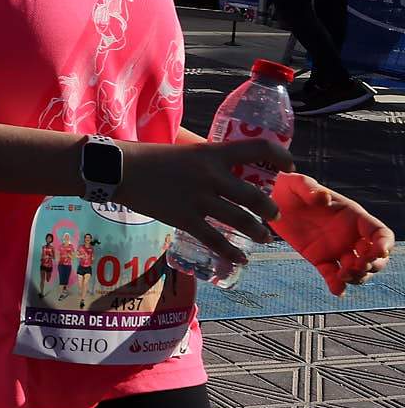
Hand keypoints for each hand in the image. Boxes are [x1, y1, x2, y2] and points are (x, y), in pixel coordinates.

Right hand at [118, 135, 292, 266]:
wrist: (118, 170)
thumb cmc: (149, 157)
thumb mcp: (184, 150)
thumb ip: (207, 161)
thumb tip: (225, 169)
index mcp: (212, 153)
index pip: (258, 148)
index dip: (280, 156)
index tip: (289, 166)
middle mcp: (211, 176)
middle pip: (254, 196)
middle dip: (270, 209)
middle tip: (274, 215)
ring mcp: (198, 199)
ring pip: (240, 220)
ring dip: (257, 231)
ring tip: (264, 237)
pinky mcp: (185, 219)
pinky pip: (215, 240)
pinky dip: (231, 252)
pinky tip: (241, 259)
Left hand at [271, 172, 391, 294]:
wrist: (271, 200)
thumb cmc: (290, 188)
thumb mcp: (298, 183)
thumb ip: (310, 189)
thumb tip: (324, 198)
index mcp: (352, 216)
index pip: (380, 233)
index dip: (384, 244)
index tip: (378, 252)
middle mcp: (349, 235)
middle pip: (375, 256)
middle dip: (372, 265)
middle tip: (356, 266)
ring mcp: (336, 248)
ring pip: (357, 269)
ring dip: (357, 277)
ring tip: (343, 275)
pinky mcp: (319, 258)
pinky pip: (332, 275)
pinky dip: (337, 285)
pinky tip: (337, 291)